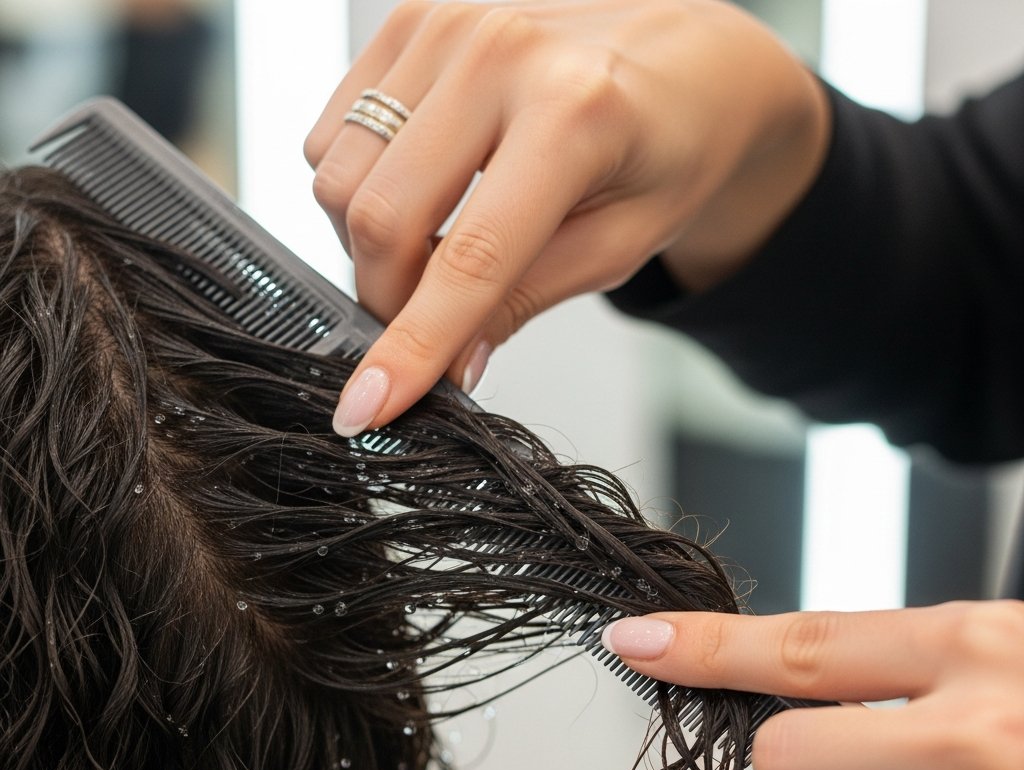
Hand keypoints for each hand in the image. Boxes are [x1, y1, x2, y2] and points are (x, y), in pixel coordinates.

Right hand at [304, 0, 828, 434]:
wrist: (686, 60)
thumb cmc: (671, 149)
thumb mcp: (619, 247)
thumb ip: (525, 300)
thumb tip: (448, 360)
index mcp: (574, 114)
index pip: (469, 259)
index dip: (413, 347)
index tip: (369, 407)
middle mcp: (500, 53)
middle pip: (380, 216)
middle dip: (387, 299)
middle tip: (429, 327)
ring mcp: (447, 25)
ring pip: (340, 176)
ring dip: (371, 245)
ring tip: (435, 254)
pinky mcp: (411, 19)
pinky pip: (334, 133)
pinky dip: (361, 187)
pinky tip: (420, 194)